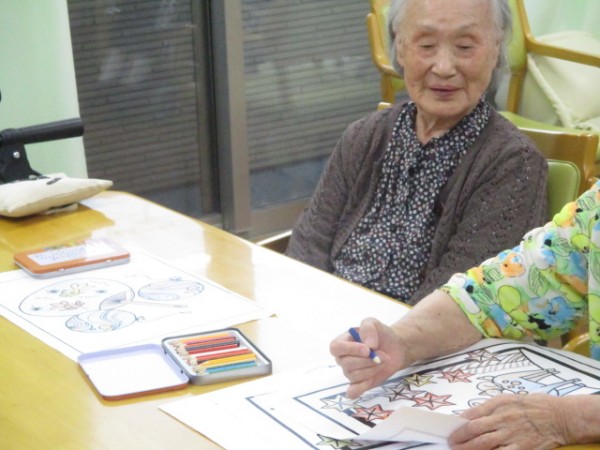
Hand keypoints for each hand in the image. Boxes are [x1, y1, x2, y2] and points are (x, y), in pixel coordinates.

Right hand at [329, 317, 408, 397]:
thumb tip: (368, 345)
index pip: (335, 347)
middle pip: (346, 364)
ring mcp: (350, 372)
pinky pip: (353, 391)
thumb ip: (368, 328)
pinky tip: (368, 382)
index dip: (350, 349)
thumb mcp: (373, 323)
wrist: (395, 348)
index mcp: (342, 342)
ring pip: (354, 376)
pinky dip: (359, 389)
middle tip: (383, 355)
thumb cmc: (380, 334)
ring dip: (372, 369)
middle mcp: (342, 358)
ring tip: (383, 361)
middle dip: (368, 361)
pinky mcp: (359, 384)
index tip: (368, 349)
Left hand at [448, 394, 566, 449]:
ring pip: (484, 444)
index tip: (451, 430)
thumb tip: (468, 415)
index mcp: (498, 405)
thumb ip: (488, 407)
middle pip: (474, 430)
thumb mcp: (508, 399)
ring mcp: (511, 435)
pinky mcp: (522, 448)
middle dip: (459, 439)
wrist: (560, 416)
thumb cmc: (533, 406)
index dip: (458, 424)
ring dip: (468, 449)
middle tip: (451, 443)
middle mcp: (502, 419)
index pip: (471, 415)